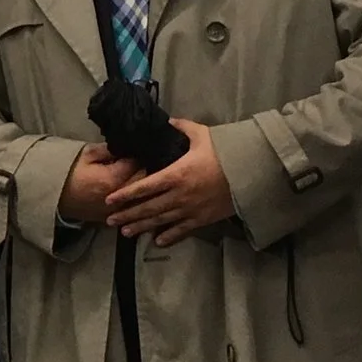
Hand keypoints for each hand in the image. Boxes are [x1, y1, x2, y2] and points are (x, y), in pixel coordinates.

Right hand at [58, 143, 142, 224]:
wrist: (52, 196)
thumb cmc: (69, 171)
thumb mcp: (87, 153)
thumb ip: (111, 148)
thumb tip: (130, 144)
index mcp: (113, 179)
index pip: (139, 163)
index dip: (142, 154)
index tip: (144, 148)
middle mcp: (119, 198)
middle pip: (145, 181)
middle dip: (147, 169)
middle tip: (146, 160)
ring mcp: (117, 211)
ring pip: (143, 198)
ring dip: (145, 187)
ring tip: (145, 176)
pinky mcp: (113, 218)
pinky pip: (133, 210)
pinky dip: (137, 202)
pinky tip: (137, 194)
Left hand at [104, 123, 232, 245]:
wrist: (252, 172)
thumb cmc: (226, 152)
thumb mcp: (202, 135)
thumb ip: (182, 128)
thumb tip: (168, 120)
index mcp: (176, 174)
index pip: (144, 186)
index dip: (125, 194)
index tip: (110, 199)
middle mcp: (180, 195)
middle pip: (148, 207)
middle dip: (128, 214)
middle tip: (110, 220)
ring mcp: (191, 209)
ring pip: (161, 221)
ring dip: (142, 227)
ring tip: (126, 232)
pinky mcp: (203, 219)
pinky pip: (183, 230)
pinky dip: (169, 236)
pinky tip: (157, 241)